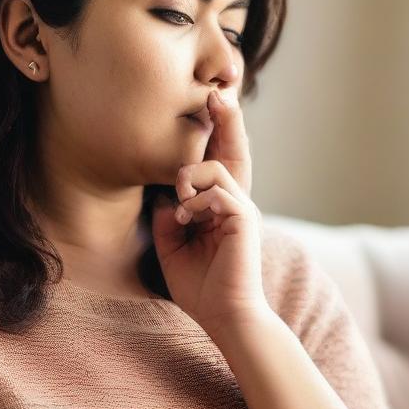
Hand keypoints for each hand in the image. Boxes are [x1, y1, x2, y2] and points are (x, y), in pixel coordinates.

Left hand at [151, 90, 269, 333]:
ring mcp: (243, 208)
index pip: (219, 159)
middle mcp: (236, 200)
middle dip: (226, 119)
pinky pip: (218, 191)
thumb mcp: (172, 242)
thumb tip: (164, 189)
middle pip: (234, 149)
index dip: (216, 131)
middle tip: (218, 93)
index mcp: (221, 204)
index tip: (209, 101)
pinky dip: (196, 202)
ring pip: (217, 167)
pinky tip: (186, 219)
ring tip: (181, 206)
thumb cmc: (199, 285)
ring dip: (189, 179)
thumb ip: (170, 212)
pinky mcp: (244, 219)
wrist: (223, 315)